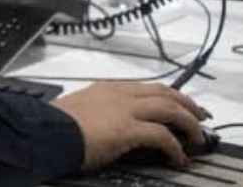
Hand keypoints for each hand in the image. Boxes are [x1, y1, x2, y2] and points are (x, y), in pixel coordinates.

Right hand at [51, 82, 208, 169]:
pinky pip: (162, 135)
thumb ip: (95, 110)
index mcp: (105, 88)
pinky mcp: (127, 128)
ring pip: (170, 108)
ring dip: (188, 122)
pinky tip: (177, 156)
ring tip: (196, 135)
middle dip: (186, 103)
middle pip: (164, 92)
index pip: (144, 87)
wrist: (44, 131)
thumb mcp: (76, 109)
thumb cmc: (53, 123)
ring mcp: (124, 109)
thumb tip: (102, 124)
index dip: (166, 95)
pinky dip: (174, 146)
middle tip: (198, 115)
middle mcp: (118, 94)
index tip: (175, 103)